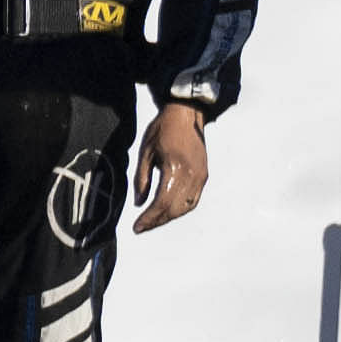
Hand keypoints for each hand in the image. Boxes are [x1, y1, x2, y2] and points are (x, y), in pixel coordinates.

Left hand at [137, 98, 215, 231]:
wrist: (186, 114)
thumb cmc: (163, 129)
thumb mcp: (145, 152)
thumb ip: (141, 180)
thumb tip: (139, 204)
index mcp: (175, 169)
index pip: (162, 203)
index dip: (149, 218)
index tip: (137, 226)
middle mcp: (192, 176)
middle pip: (174, 209)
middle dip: (157, 221)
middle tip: (142, 227)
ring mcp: (201, 176)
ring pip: (186, 207)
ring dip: (169, 217)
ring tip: (153, 221)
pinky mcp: (204, 175)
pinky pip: (193, 199)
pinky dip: (181, 209)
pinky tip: (168, 211)